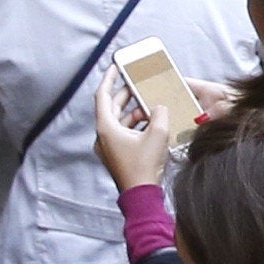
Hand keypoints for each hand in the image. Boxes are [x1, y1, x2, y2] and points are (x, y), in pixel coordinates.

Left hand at [92, 63, 179, 192]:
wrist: (141, 195)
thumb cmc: (144, 166)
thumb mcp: (158, 134)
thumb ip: (160, 113)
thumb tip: (159, 108)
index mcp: (106, 127)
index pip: (103, 95)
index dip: (109, 78)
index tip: (116, 67)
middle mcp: (103, 136)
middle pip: (112, 107)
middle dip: (127, 96)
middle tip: (139, 85)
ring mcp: (108, 147)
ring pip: (119, 121)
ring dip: (134, 112)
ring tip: (151, 107)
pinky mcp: (116, 155)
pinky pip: (123, 133)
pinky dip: (135, 125)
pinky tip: (152, 124)